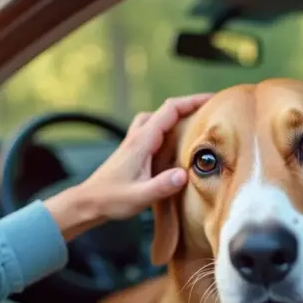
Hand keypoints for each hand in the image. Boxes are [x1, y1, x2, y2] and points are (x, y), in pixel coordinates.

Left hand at [45, 93, 212, 239]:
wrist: (88, 202)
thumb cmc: (111, 200)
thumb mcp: (139, 197)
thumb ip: (162, 186)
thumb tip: (184, 174)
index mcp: (142, 141)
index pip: (170, 110)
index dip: (193, 101)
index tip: (213, 99)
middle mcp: (138, 136)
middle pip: (167, 109)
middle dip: (190, 105)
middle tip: (212, 110)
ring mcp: (134, 141)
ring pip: (158, 117)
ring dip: (177, 115)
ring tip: (196, 122)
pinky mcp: (133, 149)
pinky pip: (154, 129)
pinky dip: (168, 127)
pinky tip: (176, 141)